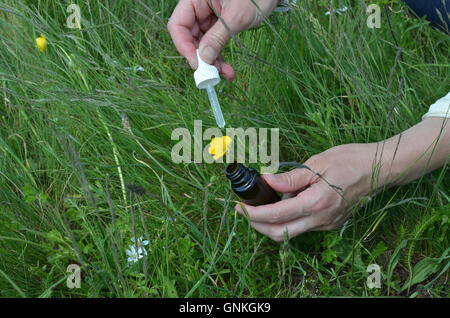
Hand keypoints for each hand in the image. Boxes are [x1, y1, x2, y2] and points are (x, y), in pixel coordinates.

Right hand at [167, 0, 278, 80]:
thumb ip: (218, 36)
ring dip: (212, 62)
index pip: (178, 24)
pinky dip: (220, 58)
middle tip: (212, 75)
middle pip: (189, 37)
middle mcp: (199, 7)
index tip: (197, 64)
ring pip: (202, 44)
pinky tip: (228, 70)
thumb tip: (204, 58)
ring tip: (226, 74)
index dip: (184, 46)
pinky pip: (213, 44)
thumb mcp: (238, 15)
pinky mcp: (219, 25)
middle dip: (200, 58)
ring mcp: (208, 17)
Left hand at [235, 143, 375, 241]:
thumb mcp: (316, 163)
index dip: (254, 214)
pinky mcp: (330, 223)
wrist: (379, 168)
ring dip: (271, 223)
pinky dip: (287, 219)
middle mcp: (321, 219)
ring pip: (291, 232)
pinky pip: (302, 226)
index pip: (276, 215)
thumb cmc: (349, 160)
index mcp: (316, 203)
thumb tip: (266, 181)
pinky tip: (282, 204)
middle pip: (280, 233)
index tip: (240, 208)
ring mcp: (327, 224)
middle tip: (243, 211)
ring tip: (259, 205)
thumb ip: (290, 178)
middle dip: (257, 225)